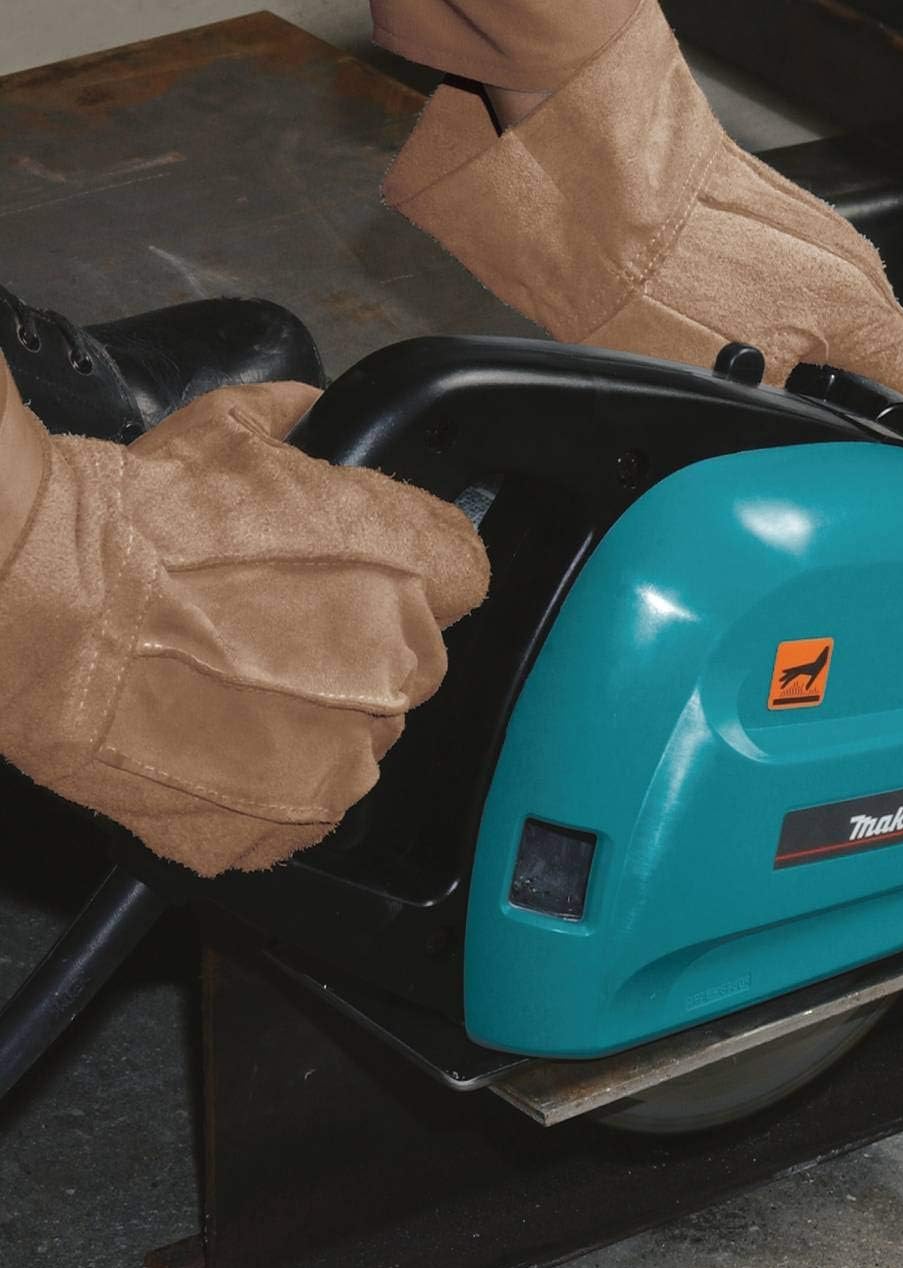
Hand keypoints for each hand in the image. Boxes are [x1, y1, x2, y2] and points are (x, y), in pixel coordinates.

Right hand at [0, 374, 488, 875]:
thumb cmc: (133, 526)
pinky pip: (298, 813)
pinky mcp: (284, 821)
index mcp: (410, 574)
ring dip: (313, 724)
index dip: (412, 569)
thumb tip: (307, 411)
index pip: (461, 575)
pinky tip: (210, 745)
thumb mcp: (223, 437)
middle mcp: (396, 672)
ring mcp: (343, 757)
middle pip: (409, 668)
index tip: (368, 574)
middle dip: (356, 651)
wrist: (39, 608)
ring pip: (358, 744)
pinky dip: (263, 790)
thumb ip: (290, 430)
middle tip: (271, 634)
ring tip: (229, 690)